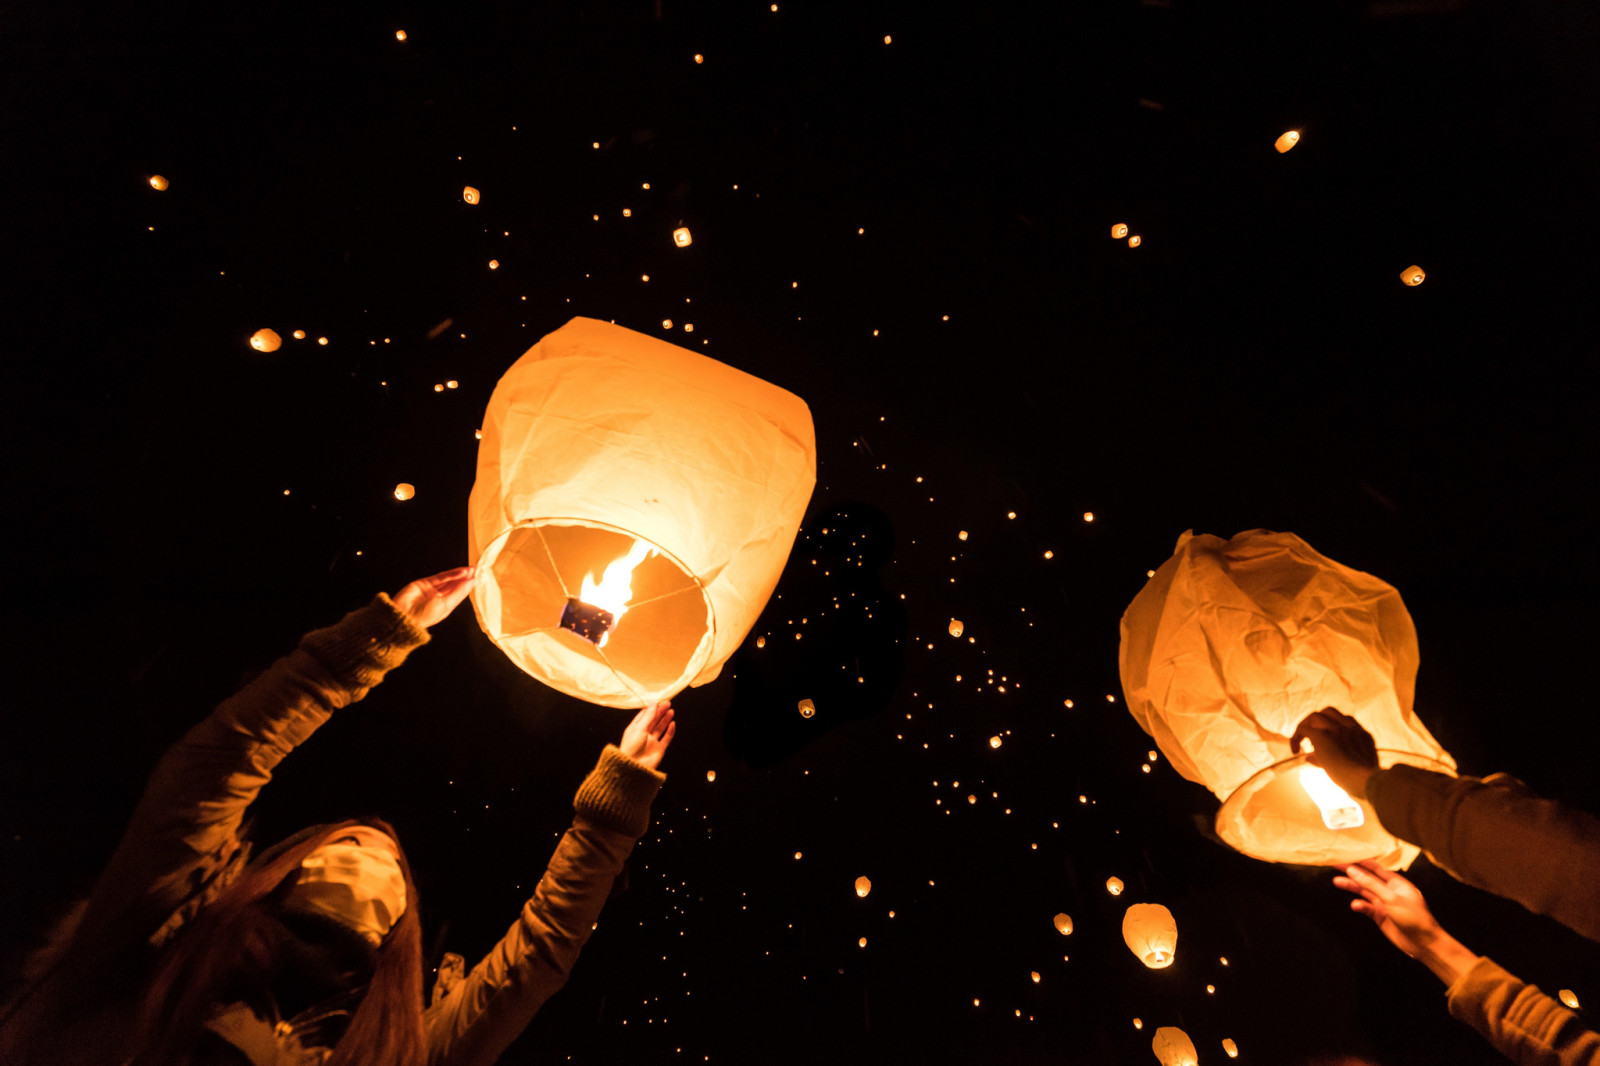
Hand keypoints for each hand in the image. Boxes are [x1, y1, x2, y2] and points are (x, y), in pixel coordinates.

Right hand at [393, 567, 479, 628]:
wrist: (403, 615)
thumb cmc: (424, 616)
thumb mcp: (445, 605)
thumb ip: (458, 592)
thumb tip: (472, 583)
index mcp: (444, 607)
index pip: (458, 594)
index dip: (468, 586)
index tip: (478, 579)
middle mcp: (438, 598)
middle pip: (454, 586)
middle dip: (465, 578)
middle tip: (476, 570)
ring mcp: (431, 590)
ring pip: (448, 580)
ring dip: (459, 575)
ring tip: (470, 569)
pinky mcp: (424, 583)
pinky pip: (440, 577)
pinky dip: (450, 574)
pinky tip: (460, 572)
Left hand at [619, 701, 675, 771]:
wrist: (634, 767)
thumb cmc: (632, 747)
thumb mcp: (639, 728)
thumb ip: (648, 716)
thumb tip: (653, 702)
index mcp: (635, 728)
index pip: (644, 715)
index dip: (652, 708)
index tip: (659, 701)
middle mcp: (644, 734)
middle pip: (653, 720)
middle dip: (660, 712)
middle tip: (668, 704)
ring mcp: (652, 741)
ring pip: (660, 728)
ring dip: (665, 719)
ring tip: (671, 711)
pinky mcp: (659, 749)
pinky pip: (666, 738)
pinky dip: (670, 731)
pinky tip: (673, 724)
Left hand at [1291, 707, 1378, 799]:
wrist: (1364, 780)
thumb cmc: (1361, 779)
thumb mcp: (1351, 765)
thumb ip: (1333, 758)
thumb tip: (1307, 757)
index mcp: (1361, 734)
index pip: (1344, 722)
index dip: (1332, 729)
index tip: (1327, 745)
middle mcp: (1349, 727)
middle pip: (1329, 712)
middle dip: (1317, 721)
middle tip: (1311, 738)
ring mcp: (1336, 728)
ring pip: (1315, 716)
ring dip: (1306, 727)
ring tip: (1299, 743)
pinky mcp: (1322, 735)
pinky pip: (1303, 728)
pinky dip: (1296, 738)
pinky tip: (1294, 751)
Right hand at [1334, 861, 1477, 984]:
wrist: (1423, 943)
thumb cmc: (1413, 917)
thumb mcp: (1392, 898)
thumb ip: (1371, 884)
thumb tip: (1352, 870)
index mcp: (1396, 882)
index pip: (1375, 868)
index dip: (1361, 861)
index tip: (1346, 856)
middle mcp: (1389, 891)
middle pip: (1367, 879)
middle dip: (1352, 872)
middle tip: (1335, 866)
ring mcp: (1384, 903)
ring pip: (1365, 892)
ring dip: (1352, 887)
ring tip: (1337, 882)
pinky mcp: (1380, 916)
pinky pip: (1367, 907)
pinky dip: (1360, 906)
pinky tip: (1355, 906)